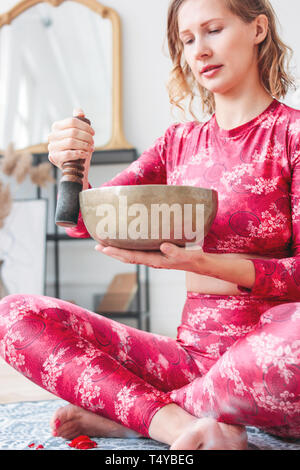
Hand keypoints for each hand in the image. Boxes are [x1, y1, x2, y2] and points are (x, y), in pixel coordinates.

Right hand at [47, 108, 94, 179]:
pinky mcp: (54, 157)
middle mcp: (52, 135)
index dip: (85, 126)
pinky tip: (85, 154)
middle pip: (73, 132)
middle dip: (86, 137)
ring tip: (90, 148)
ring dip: (84, 145)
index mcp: (57, 126)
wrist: (73, 167)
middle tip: (92, 143)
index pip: (72, 122)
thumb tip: (79, 111)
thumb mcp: (77, 135)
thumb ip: (77, 122)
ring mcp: (52, 146)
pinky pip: (68, 154)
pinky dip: (79, 153)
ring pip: (71, 142)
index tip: (93, 133)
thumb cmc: (76, 149)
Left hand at [94, 242, 208, 272]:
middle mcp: (152, 260)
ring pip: (131, 254)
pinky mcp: (158, 253)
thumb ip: (176, 251)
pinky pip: (139, 251)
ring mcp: (154, 257)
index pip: (132, 256)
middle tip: (97, 246)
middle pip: (127, 257)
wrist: (201, 264)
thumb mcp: (187, 255)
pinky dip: (128, 247)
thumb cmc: (195, 259)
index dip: (117, 252)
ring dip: (118, 250)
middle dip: (112, 252)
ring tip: (105, 244)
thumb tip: (163, 246)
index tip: (104, 248)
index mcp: (156, 261)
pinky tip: (125, 242)